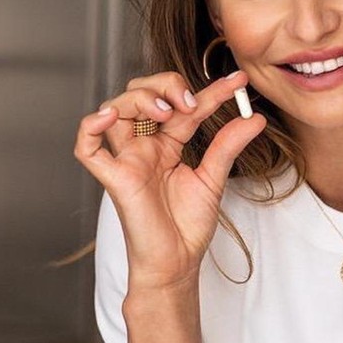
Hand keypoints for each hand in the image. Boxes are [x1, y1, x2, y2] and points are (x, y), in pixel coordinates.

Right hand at [74, 71, 265, 289]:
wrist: (177, 262)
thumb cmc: (188, 225)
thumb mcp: (214, 179)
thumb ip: (229, 146)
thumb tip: (255, 118)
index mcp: (168, 145)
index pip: (185, 106)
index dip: (212, 90)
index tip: (238, 81)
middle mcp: (145, 147)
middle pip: (142, 95)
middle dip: (165, 85)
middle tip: (191, 101)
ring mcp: (128, 160)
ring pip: (117, 109)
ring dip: (140, 99)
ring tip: (167, 111)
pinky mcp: (115, 179)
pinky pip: (87, 149)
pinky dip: (90, 127)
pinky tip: (108, 116)